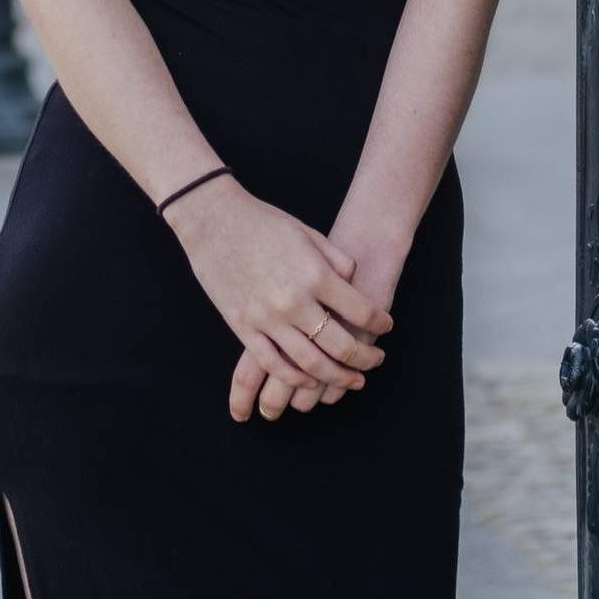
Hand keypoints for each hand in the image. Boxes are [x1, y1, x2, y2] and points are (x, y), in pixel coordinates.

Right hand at [240, 218, 408, 422]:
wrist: (213, 218)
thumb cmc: (262, 220)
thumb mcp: (308, 232)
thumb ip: (336, 260)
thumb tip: (353, 283)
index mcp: (315, 274)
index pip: (360, 311)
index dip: (380, 323)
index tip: (386, 327)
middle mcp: (294, 301)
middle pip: (340, 346)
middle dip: (364, 359)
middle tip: (375, 361)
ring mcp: (267, 318)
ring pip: (310, 364)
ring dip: (336, 377)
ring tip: (352, 380)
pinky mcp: (243, 327)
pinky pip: (273, 363)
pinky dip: (295, 378)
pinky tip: (310, 380)